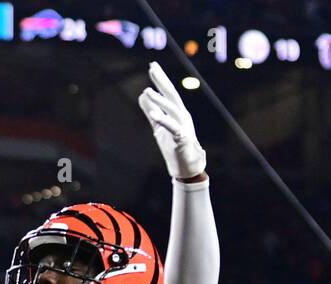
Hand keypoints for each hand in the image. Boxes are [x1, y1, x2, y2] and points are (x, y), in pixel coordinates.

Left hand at [138, 62, 205, 180]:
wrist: (187, 169)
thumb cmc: (175, 148)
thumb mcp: (160, 127)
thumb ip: (152, 112)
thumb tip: (142, 96)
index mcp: (178, 113)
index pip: (169, 93)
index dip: (160, 80)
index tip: (152, 66)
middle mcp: (183, 117)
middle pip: (172, 95)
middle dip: (162, 81)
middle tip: (153, 67)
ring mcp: (184, 127)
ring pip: (173, 110)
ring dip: (160, 100)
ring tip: (147, 91)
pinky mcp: (182, 139)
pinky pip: (173, 128)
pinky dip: (164, 120)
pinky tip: (153, 114)